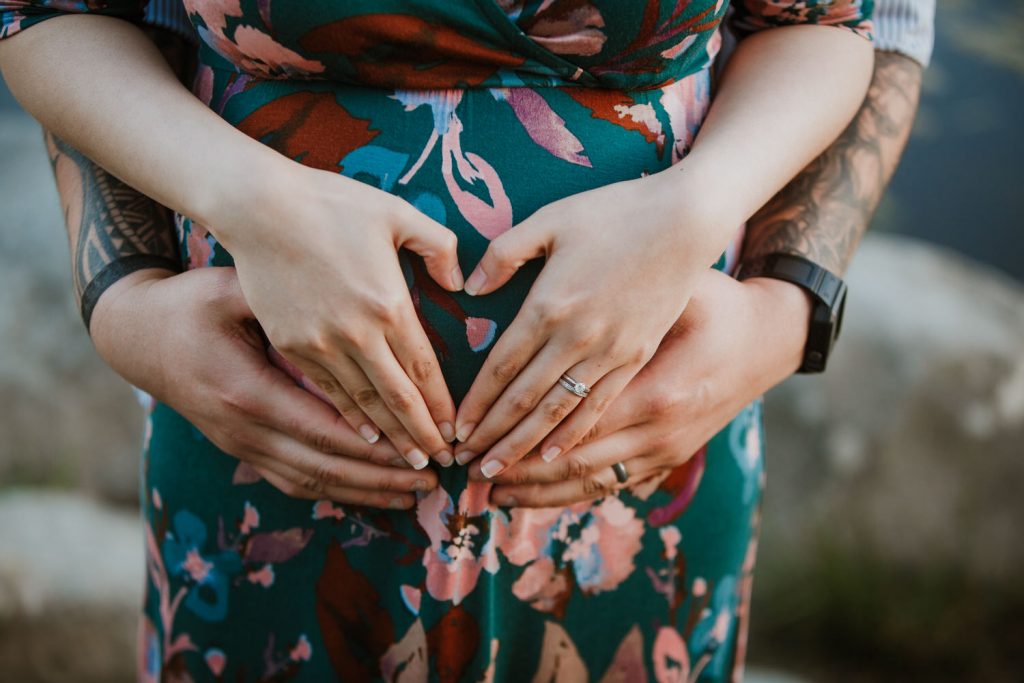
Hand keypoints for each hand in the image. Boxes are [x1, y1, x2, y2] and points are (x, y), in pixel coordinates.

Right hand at [90, 267, 438, 509]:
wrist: (137, 337)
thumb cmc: (191, 304)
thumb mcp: (234, 290)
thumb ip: (288, 303)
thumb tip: (353, 303)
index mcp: (246, 390)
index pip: (324, 429)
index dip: (375, 447)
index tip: (420, 451)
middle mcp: (243, 429)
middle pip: (324, 465)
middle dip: (382, 478)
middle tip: (434, 482)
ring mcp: (240, 446)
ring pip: (311, 481)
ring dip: (365, 492)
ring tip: (415, 495)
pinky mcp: (242, 450)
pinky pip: (294, 481)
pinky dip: (336, 492)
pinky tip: (371, 496)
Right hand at [218, 163, 464, 468]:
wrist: (254, 206)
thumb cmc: (328, 202)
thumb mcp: (394, 210)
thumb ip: (438, 244)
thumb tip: (461, 280)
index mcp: (386, 304)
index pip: (422, 371)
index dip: (441, 407)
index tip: (456, 433)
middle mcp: (354, 335)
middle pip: (395, 401)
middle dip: (420, 437)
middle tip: (442, 466)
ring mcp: (316, 345)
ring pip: (359, 408)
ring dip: (387, 441)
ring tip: (409, 468)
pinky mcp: (287, 347)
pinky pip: (323, 396)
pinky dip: (347, 423)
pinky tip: (364, 441)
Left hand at [453, 169, 734, 477]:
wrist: (688, 220)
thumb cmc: (616, 212)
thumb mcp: (552, 218)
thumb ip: (505, 251)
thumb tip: (471, 287)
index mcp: (550, 304)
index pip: (502, 367)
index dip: (476, 403)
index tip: (455, 430)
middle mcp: (578, 338)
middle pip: (526, 400)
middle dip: (492, 437)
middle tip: (463, 466)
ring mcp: (613, 353)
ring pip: (560, 415)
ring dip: (525, 448)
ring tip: (497, 475)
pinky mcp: (639, 359)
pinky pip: (600, 409)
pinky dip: (573, 437)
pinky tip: (554, 458)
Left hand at [470, 270, 810, 506]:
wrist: (770, 335)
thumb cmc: (708, 293)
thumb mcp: (659, 280)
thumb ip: (574, 272)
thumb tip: (482, 282)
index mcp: (639, 368)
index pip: (550, 402)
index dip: (501, 420)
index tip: (464, 431)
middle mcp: (652, 416)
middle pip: (561, 449)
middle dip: (510, 461)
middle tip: (465, 469)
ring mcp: (664, 442)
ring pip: (586, 475)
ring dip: (536, 487)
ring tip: (490, 493)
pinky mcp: (672, 454)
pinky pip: (613, 482)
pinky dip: (573, 492)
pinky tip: (541, 496)